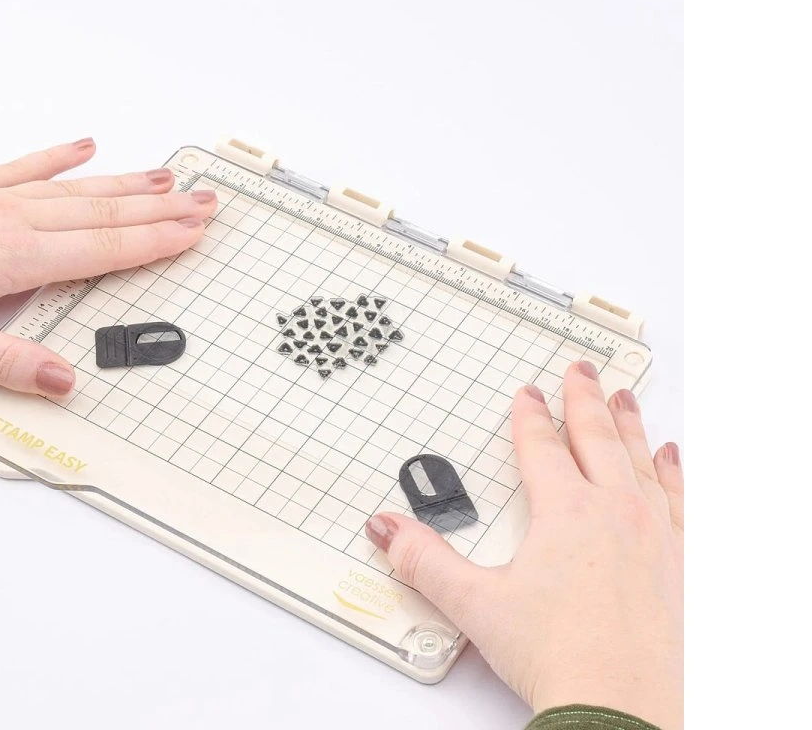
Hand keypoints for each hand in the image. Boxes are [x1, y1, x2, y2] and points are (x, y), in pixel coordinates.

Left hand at [0, 138, 215, 395]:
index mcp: (16, 258)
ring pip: (76, 189)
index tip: (195, 233)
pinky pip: (24, 167)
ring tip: (169, 177)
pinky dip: (59, 157)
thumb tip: (65, 381)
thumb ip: (6, 361)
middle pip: (105, 213)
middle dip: (161, 208)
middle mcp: (13, 221)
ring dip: (128, 183)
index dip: (156, 242)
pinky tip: (85, 147)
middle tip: (206, 201)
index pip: (105, 249)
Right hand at [365, 362, 682, 728]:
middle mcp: (614, 512)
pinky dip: (672, 474)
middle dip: (584, 399)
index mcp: (566, 512)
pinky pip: (679, 500)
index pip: (542, 448)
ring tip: (624, 398)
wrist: (618, 706)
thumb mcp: (476, 604)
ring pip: (639, 460)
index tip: (527, 395)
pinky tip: (671, 459)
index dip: (530, 416)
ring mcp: (655, 534)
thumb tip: (387, 529)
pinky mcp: (679, 563)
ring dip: (629, 425)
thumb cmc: (557, 656)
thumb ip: (425, 562)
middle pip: (596, 438)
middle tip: (580, 370)